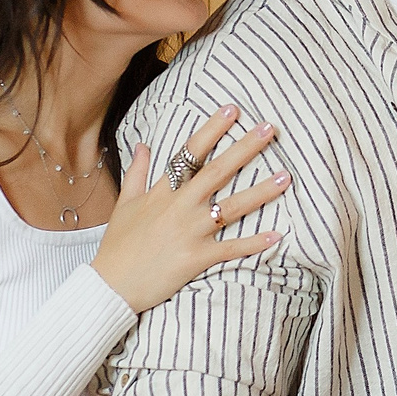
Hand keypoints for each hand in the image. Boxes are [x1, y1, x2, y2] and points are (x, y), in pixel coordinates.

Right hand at [92, 106, 289, 313]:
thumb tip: (143, 144)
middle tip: (269, 128)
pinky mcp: (197, 258)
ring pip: (232, 208)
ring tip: (286, 177)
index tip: (232, 109)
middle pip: (218, 172)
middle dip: (245, 148)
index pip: (190, 153)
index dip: (212, 129)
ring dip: (262, 192)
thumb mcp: (124, 204)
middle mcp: (179, 207)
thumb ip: (138, 172)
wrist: (110, 286)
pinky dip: (254, 243)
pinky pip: (231, 248)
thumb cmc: (117, 246)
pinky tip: (278, 234)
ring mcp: (190, 232)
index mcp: (162, 192)